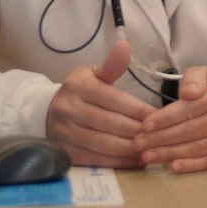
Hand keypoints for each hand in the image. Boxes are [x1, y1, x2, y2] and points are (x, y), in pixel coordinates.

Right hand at [47, 40, 155, 167]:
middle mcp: (70, 109)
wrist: (48, 111)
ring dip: (130, 149)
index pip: (114, 99)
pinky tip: (135, 160)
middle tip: (158, 136)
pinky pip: (96, 160)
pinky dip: (118, 162)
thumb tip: (125, 45)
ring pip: (103, 144)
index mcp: (79, 86)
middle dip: (136, 131)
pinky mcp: (66, 152)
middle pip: (110, 123)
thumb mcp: (93, 74)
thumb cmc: (80, 91)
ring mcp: (66, 133)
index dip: (138, 109)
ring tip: (150, 149)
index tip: (158, 116)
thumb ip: (112, 65)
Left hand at [132, 66, 206, 173]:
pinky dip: (190, 166)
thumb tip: (189, 93)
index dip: (166, 118)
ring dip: (170, 153)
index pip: (190, 109)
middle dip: (162, 138)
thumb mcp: (202, 73)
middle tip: (139, 144)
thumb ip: (193, 78)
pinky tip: (172, 167)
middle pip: (191, 130)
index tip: (145, 125)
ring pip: (196, 148)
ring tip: (147, 155)